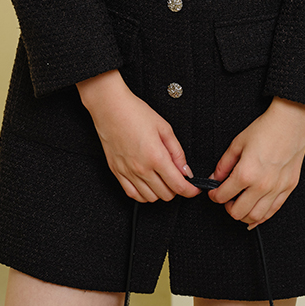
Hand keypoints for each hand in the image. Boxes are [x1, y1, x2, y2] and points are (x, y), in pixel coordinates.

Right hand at [77, 70, 200, 203]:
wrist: (110, 107)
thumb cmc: (135, 112)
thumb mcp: (164, 128)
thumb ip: (177, 152)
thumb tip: (186, 170)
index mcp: (156, 157)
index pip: (178, 185)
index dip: (190, 191)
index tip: (194, 189)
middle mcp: (141, 168)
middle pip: (166, 195)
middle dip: (177, 189)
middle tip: (179, 178)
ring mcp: (128, 172)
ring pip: (150, 198)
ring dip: (160, 192)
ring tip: (163, 180)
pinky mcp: (116, 172)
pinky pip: (132, 194)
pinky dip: (143, 194)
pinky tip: (148, 184)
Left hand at [208, 98, 304, 228]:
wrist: (291, 122)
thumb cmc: (266, 129)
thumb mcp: (238, 143)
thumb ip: (224, 164)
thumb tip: (215, 177)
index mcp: (246, 173)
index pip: (223, 195)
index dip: (214, 196)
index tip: (214, 193)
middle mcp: (261, 185)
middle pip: (238, 212)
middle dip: (227, 207)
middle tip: (226, 199)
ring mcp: (277, 189)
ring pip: (256, 217)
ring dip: (244, 216)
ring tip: (240, 206)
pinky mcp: (289, 188)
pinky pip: (273, 211)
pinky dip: (262, 216)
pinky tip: (255, 213)